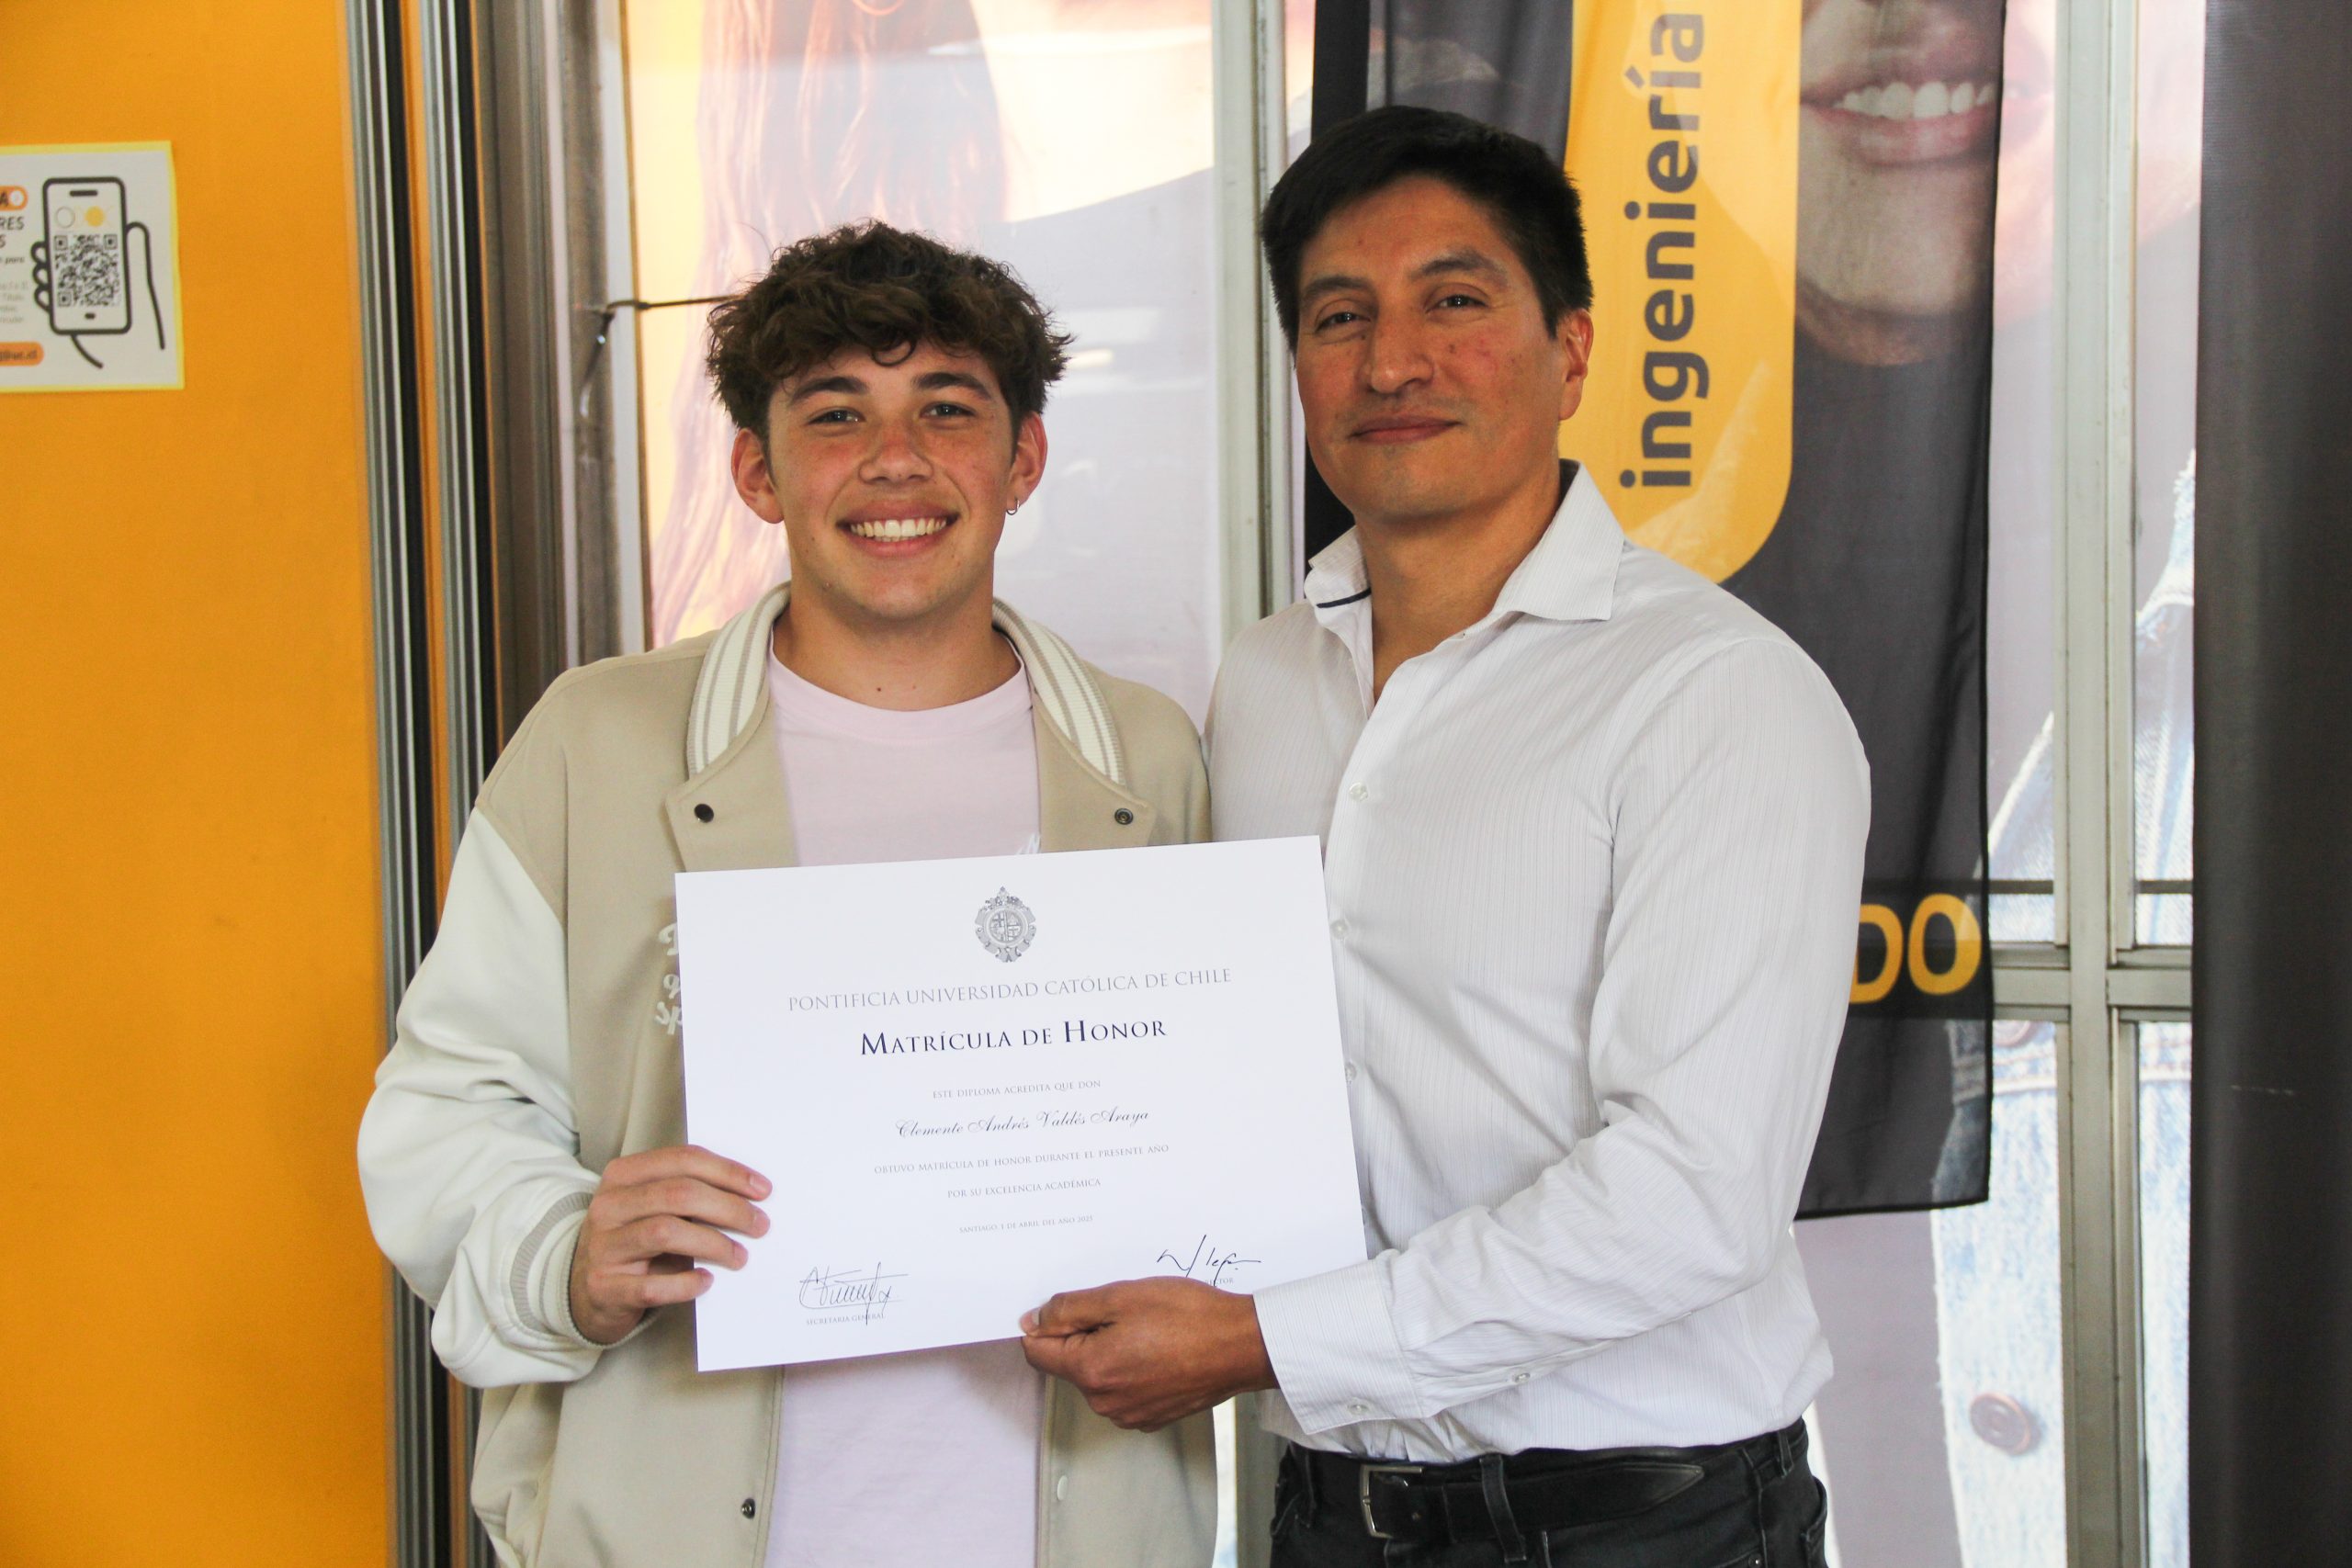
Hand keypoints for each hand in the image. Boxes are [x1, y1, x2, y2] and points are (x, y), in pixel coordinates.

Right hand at [568, 1144, 769, 1344]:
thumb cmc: (632, 1242)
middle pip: (679, 1194)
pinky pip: (651, 1285)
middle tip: (760, 1225)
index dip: (727, 1172)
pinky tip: (706, 1281)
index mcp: (624, 1175)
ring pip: (665, 1232)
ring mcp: (603, 1246)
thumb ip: (688, 1197)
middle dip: (729, 1208)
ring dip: (713, 1243)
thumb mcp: (651, 1208)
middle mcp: (609, 1206)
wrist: (582, 1290)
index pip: (683, 1160)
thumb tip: (750, 1200)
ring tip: (739, 1256)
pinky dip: (685, 1283)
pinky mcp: (604, 1287)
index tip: (762, 1189)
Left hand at [1018, 1276, 1276, 1430]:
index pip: (1038, 1352)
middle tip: (1125, 1312)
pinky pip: (1124, 1390)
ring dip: (1111, 1351)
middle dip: (1086, 1335)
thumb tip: (1032, 1320)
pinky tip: (1162, 1349)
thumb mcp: (1121, 1297)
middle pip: (1070, 1364)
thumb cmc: (1188, 1316)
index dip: (1046, 1323)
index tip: (1072, 1306)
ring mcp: (1130, 1415)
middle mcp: (1104, 1402)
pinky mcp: (1152, 1417)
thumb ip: (1069, 1309)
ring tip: (1149, 1330)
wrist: (1243, 1346)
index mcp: (1090, 1371)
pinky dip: (1133, 1369)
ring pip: (1099, 1376)